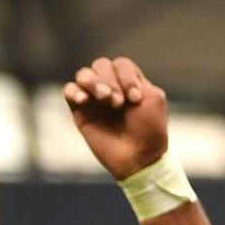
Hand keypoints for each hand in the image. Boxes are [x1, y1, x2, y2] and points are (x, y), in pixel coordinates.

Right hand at [63, 55, 168, 180]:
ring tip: (104, 99)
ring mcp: (94, 98)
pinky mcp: (80, 111)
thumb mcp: (155, 101)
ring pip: (84, 74)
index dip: (126, 76)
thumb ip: (138, 81)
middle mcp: (111, 87)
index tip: (135, 99)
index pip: (121, 64)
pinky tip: (84, 100)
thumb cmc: (149, 132)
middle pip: (101, 65)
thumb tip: (115, 79)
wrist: (138, 160)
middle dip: (110, 81)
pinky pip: (69, 90)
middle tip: (118, 103)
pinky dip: (75, 91)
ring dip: (94, 83)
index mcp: (129, 83)